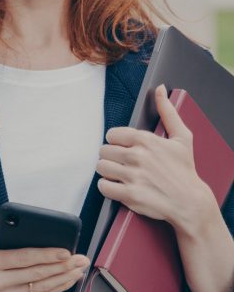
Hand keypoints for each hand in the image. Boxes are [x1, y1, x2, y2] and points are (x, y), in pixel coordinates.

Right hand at [0, 222, 89, 291]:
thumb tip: (0, 225)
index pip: (23, 259)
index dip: (46, 255)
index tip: (65, 250)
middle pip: (36, 274)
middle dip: (62, 266)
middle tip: (81, 258)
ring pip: (41, 288)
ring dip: (64, 278)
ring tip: (80, 268)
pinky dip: (57, 288)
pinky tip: (69, 279)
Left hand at [96, 84, 209, 230]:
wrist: (190, 202)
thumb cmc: (185, 170)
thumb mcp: (182, 137)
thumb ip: (167, 111)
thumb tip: (160, 89)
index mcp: (146, 140)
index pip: (112, 134)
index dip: (116, 142)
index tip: (124, 148)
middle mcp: (137, 156)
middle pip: (104, 151)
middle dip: (111, 157)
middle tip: (121, 163)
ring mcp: (133, 176)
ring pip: (101, 167)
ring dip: (107, 171)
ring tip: (118, 174)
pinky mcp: (130, 195)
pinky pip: (103, 186)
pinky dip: (107, 187)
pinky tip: (117, 186)